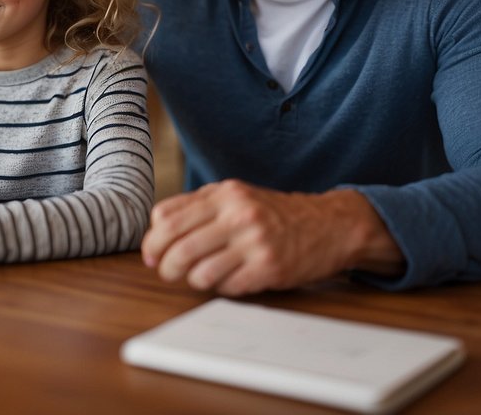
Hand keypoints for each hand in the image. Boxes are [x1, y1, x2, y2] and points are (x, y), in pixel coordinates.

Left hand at [141, 180, 402, 294]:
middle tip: (167, 273)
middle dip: (165, 267)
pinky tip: (230, 279)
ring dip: (192, 281)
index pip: (167, 218)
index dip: (152, 241)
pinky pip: (227, 287)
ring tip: (201, 277)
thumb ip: (197, 206)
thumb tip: (156, 230)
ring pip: (199, 273)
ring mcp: (255, 242)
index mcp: (224, 193)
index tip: (152, 255)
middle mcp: (238, 214)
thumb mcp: (236, 196)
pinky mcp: (269, 268)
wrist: (329, 225)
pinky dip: (221, 288)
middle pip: (178, 248)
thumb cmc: (273, 213)